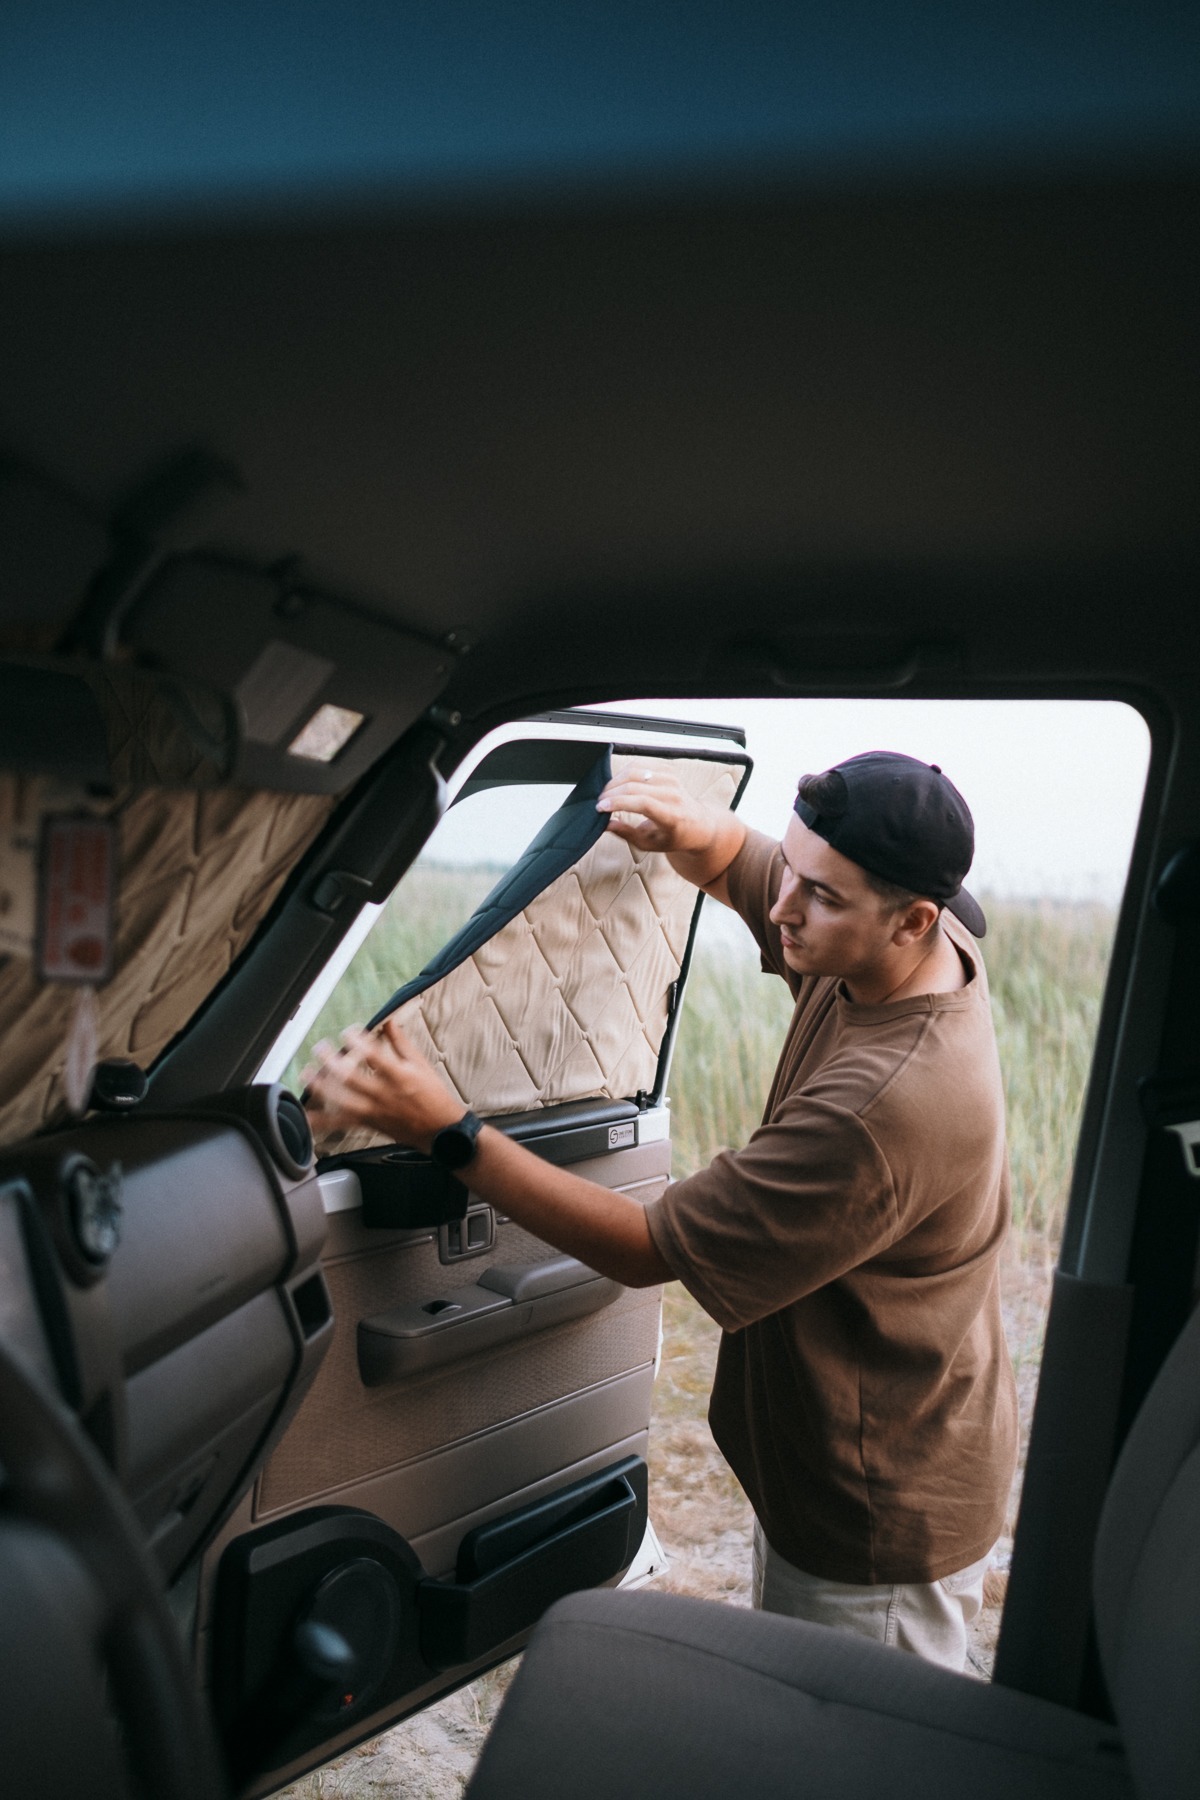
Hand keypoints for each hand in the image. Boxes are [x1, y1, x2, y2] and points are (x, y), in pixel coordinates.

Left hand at [303, 1018, 463, 1151]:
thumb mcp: (420, 1064)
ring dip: (321, 1088)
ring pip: (342, 1100)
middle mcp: (384, 1094)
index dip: (358, 1042)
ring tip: (306, 1074)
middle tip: (320, 1048)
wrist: (439, 1129)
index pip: (374, 1056)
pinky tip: (306, 1117)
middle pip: (352, 1078)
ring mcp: (374, 1110)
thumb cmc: (432, 1094)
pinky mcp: (368, 1123)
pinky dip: (322, 1122)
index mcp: (399, 1076)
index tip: (348, 1031)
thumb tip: (388, 1021)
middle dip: (332, 1062)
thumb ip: (401, 1043)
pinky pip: (341, 1123)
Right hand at [596, 762, 722, 853]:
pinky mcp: (668, 771)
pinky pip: (640, 765)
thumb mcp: (650, 844)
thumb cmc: (674, 836)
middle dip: (611, 793)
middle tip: (600, 802)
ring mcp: (672, 780)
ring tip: (607, 794)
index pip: (643, 803)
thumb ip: (627, 834)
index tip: (601, 808)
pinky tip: (618, 783)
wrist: (698, 824)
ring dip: (616, 781)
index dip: (619, 803)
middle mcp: (674, 795)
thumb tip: (606, 824)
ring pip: (635, 771)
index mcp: (672, 816)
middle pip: (635, 786)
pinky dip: (625, 772)